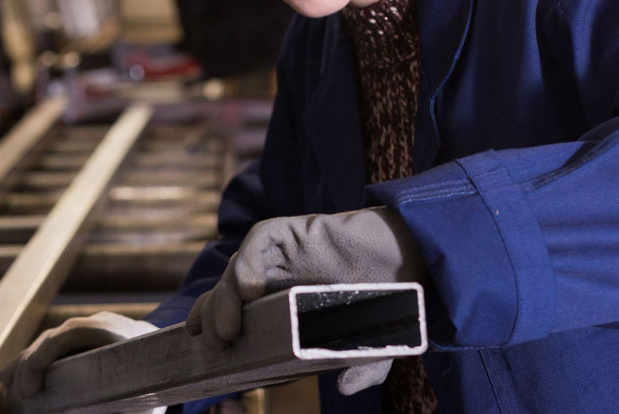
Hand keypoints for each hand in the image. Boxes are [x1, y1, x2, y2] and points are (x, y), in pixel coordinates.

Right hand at [0, 310, 165, 412]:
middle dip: (33, 361)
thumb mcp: (147, 396)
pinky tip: (8, 379)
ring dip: (26, 362)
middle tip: (23, 393)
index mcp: (120, 334)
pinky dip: (28, 361)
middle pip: (57, 335)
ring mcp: (88, 327)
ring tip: (10, 388)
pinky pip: (49, 346)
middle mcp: (101, 324)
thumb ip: (130, 409)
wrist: (172, 350)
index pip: (77, 332)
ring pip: (50, 339)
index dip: (51, 349)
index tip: (34, 376)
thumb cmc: (160, 378)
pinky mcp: (79, 338)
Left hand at [185, 206, 423, 393]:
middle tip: (217, 345)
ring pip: (237, 269)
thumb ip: (364, 368)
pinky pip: (260, 240)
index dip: (212, 324)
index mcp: (285, 303)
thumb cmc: (390, 299)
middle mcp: (279, 276)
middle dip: (213, 316)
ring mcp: (285, 254)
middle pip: (227, 291)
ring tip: (229, 328)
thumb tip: (345, 388)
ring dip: (224, 297)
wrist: (415, 254)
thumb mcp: (376, 346)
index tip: (202, 348)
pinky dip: (248, 262)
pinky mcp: (296, 231)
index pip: (234, 310)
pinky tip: (250, 289)